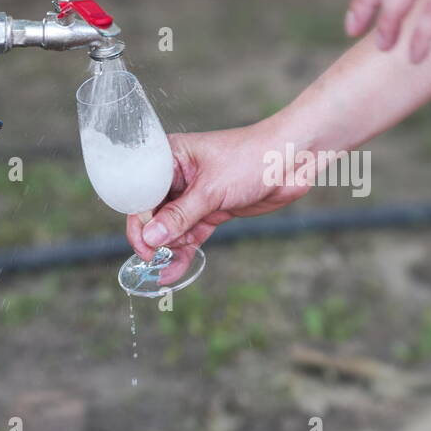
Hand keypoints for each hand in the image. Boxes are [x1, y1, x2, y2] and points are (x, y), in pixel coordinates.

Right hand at [125, 123, 309, 264]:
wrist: (291, 160)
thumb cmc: (251, 158)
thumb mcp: (212, 188)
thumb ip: (181, 215)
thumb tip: (151, 237)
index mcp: (170, 158)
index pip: (142, 191)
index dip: (139, 219)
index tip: (144, 244)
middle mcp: (178, 176)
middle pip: (154, 213)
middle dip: (154, 238)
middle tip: (156, 259)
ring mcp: (195, 195)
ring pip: (172, 228)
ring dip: (168, 249)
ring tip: (164, 272)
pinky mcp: (212, 210)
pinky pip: (191, 234)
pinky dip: (184, 251)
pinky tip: (173, 270)